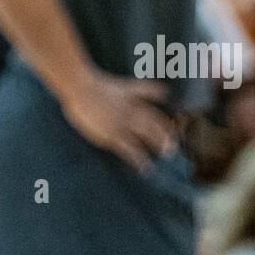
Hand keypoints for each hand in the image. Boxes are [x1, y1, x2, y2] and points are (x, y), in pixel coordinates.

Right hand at [60, 70, 178, 171]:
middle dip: (167, 136)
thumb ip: (143, 90)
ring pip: (148, 136)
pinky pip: (130, 150)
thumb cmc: (97, 86)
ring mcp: (123, 122)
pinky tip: (144, 168)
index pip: (158, 111)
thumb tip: (163, 93)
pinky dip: (139, 160)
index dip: (168, 121)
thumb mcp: (124, 85)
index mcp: (135, 99)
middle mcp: (133, 110)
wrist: (79, 88)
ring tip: (166, 156)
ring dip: (159, 146)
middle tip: (172, 147)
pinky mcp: (112, 134)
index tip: (175, 129)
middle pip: (156, 124)